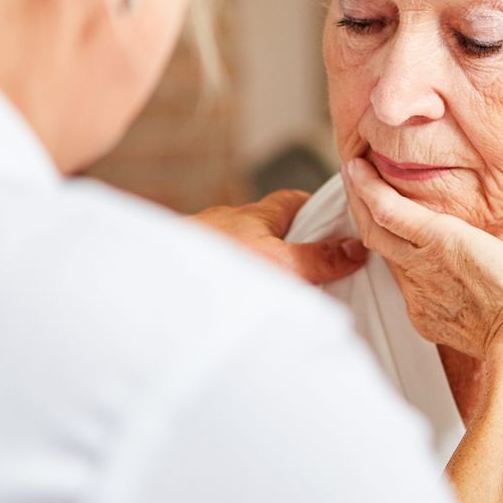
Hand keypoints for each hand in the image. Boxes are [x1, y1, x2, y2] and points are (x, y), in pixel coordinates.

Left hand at [191, 189, 366, 285]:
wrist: (146, 280)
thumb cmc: (211, 264)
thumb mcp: (277, 263)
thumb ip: (316, 259)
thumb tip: (356, 248)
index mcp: (255, 215)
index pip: (292, 200)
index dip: (316, 209)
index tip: (338, 227)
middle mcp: (228, 223)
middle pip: (266, 226)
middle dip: (287, 242)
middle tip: (312, 270)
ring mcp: (203, 243)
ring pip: (239, 248)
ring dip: (256, 264)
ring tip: (275, 294)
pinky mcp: (185, 264)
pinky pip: (217, 267)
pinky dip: (231, 280)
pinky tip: (236, 302)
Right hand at [341, 158, 502, 378]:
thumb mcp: (500, 319)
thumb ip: (486, 305)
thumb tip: (495, 292)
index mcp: (431, 310)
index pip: (404, 270)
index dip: (395, 245)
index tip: (396, 228)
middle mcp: (417, 289)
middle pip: (381, 246)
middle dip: (367, 217)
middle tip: (361, 189)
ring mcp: (420, 266)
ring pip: (376, 227)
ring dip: (361, 197)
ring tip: (355, 171)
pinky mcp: (434, 241)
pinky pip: (388, 212)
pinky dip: (370, 190)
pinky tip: (360, 169)